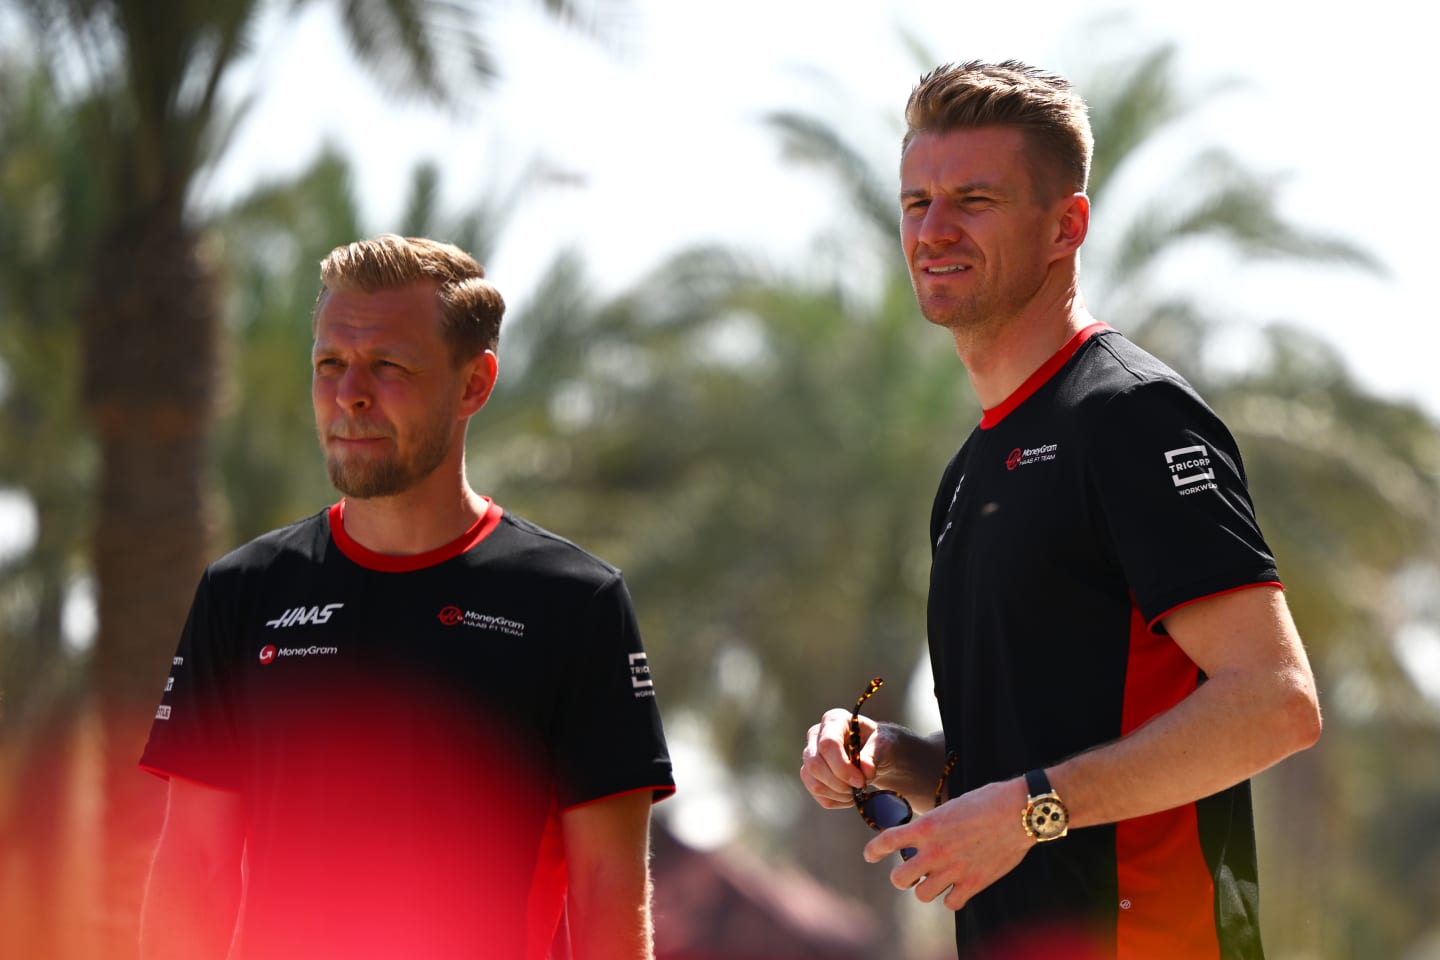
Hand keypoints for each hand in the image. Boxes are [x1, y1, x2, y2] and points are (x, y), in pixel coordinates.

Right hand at [799, 708, 873, 807]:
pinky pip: (818, 794)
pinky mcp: (810, 774)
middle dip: (839, 783)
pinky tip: (851, 795)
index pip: (827, 744)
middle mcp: (816, 735)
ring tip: (858, 791)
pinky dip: (837, 800)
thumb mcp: (884, 744)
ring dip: (838, 793)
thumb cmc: (880, 744)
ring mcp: (810, 755)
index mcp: (834, 720)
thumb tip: (865, 769)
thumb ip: (874, 754)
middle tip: (861, 787)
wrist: (878, 755)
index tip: (861, 781)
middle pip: (815, 765)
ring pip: (813, 782)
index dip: (842, 767)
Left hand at [862, 777, 1031, 909]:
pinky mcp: (974, 883)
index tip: (869, 855)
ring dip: (925, 888)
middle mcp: (935, 851)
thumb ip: (934, 825)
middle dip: (900, 877)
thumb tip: (923, 837)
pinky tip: (957, 888)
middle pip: (899, 878)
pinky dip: (952, 898)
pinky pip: (951, 903)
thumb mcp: (951, 806)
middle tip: (908, 872)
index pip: (886, 841)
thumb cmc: (988, 801)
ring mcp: (954, 870)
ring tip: (933, 880)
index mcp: (927, 827)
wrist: (1020, 811)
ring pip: (922, 895)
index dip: (873, 851)